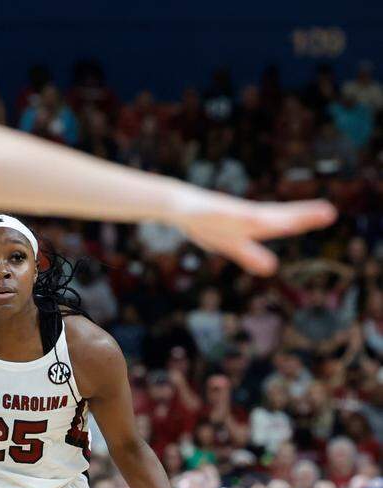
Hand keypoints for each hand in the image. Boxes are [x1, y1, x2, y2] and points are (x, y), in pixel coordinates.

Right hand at [167, 191, 335, 275]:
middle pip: (272, 217)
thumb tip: (271, 267)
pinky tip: (252, 220)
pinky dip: (239, 219)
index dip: (303, 218)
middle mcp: (241, 217)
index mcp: (250, 223)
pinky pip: (223, 218)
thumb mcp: (230, 243)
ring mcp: (223, 214)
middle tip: (328, 212)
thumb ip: (251, 254)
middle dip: (297, 216)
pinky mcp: (206, 213)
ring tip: (293, 221)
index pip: (280, 220)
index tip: (329, 212)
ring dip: (273, 219)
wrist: (176, 204)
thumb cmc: (204, 222)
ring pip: (252, 218)